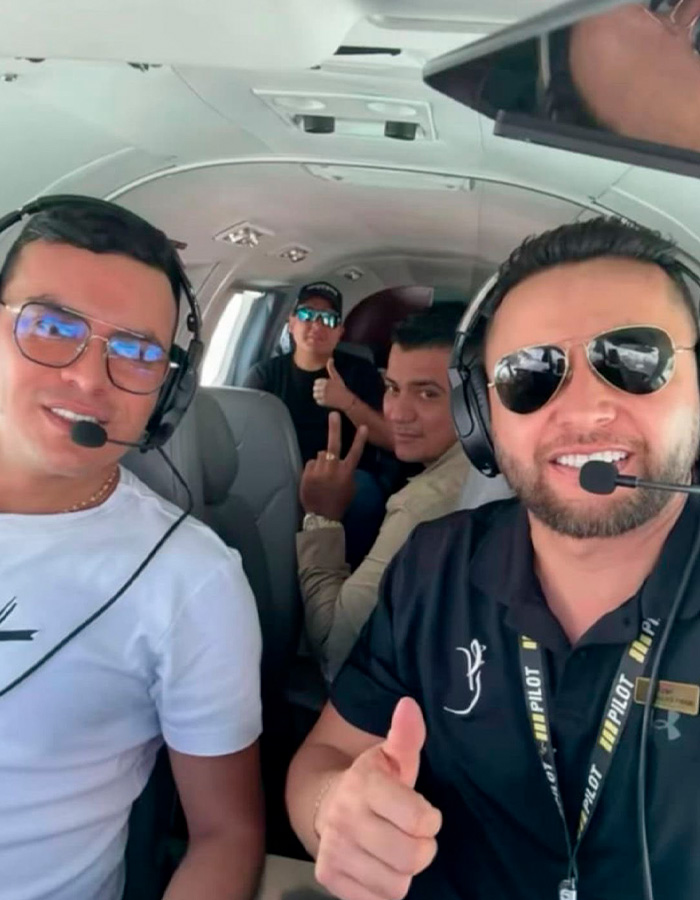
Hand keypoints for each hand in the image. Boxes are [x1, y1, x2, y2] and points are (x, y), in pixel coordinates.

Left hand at [300, 412, 366, 520]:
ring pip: (321, 455)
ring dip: (322, 461)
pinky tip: (315, 479)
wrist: (322, 515)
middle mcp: (333, 468)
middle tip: (334, 415)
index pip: (355, 452)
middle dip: (334, 428)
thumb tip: (342, 463)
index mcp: (347, 472)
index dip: (360, 439)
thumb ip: (348, 473)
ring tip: (322, 475)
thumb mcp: (351, 488)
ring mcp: (319, 470)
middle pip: (334, 444)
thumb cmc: (339, 502)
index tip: (363, 427)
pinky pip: (311, 463)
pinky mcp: (307, 473)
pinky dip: (313, 468)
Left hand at [313, 359, 355, 411]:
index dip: (321, 384)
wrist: (346, 399)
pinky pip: (317, 401)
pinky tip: (327, 400)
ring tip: (326, 395)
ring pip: (315, 395)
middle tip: (327, 391)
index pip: (316, 382)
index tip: (327, 386)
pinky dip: (321, 401)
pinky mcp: (324, 403)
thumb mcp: (336, 377)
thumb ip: (331, 368)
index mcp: (326, 382)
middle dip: (320, 390)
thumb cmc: (341, 387)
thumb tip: (330, 358)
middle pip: (315, 389)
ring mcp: (323, 396)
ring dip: (319, 395)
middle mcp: (324, 389)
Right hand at [314, 698, 441, 899]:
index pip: (421, 820)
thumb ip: (406, 735)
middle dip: (422, 848)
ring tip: (395, 850)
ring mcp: (334, 849)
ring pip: (397, 884)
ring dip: (403, 871)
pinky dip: (383, 889)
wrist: (326, 803)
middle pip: (413, 857)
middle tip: (413, 836)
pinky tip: (379, 866)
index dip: (430, 819)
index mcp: (365, 784)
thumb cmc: (375, 782)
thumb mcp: (393, 757)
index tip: (424, 813)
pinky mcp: (328, 877)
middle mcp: (345, 817)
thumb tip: (409, 705)